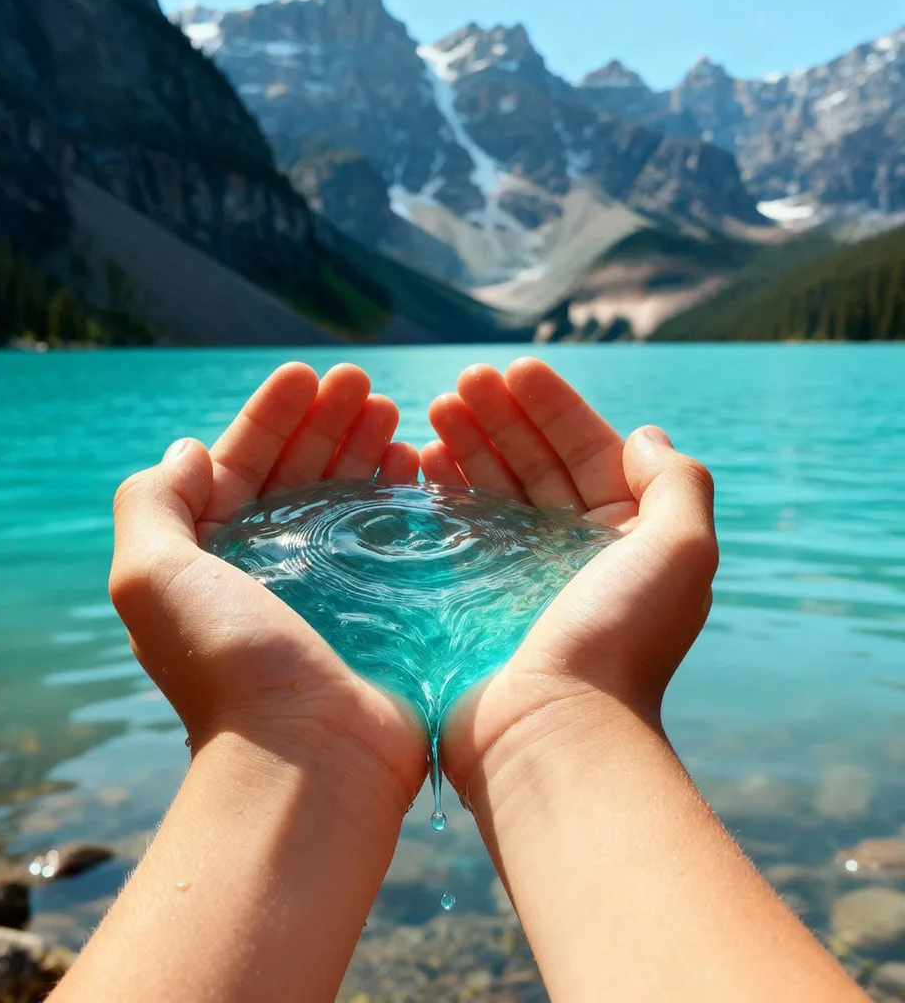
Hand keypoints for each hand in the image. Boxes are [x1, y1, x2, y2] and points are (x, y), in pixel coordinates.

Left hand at [109, 362, 426, 802]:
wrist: (310, 758)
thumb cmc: (228, 663)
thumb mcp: (152, 577)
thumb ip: (152, 504)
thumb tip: (186, 450)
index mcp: (212, 560)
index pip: (238, 467)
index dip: (269, 417)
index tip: (307, 373)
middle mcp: (268, 572)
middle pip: (297, 476)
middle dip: (325, 423)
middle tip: (363, 384)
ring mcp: (329, 592)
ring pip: (347, 501)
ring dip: (365, 450)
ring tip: (395, 413)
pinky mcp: (381, 610)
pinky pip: (391, 537)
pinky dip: (401, 497)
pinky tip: (418, 465)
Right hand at [420, 358, 718, 788]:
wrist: (550, 732)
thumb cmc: (618, 640)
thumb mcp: (681, 550)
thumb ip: (676, 482)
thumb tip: (646, 435)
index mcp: (626, 537)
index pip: (589, 450)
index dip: (554, 406)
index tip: (514, 369)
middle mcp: (574, 552)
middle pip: (536, 463)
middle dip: (503, 417)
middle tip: (462, 382)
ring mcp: (519, 575)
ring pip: (494, 490)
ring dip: (468, 444)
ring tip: (435, 408)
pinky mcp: (473, 596)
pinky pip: (457, 528)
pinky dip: (441, 491)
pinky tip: (420, 461)